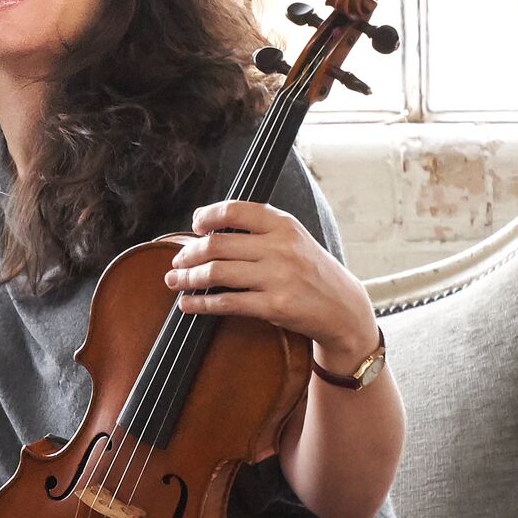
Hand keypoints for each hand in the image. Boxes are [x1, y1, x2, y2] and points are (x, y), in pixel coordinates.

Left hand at [167, 201, 377, 369]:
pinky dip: (200, 303)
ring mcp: (278, 277)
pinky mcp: (274, 305)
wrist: (342, 307)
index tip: (194, 226)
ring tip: (175, 281)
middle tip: (177, 261)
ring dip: (188, 277)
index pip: (236, 210)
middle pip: (217, 244)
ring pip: (216, 272)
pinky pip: (226, 302)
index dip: (208, 216)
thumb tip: (210, 228)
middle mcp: (281, 247)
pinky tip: (187, 303)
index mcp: (284, 225)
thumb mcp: (294, 239)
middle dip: (188, 253)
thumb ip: (260, 231)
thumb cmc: (311, 272)